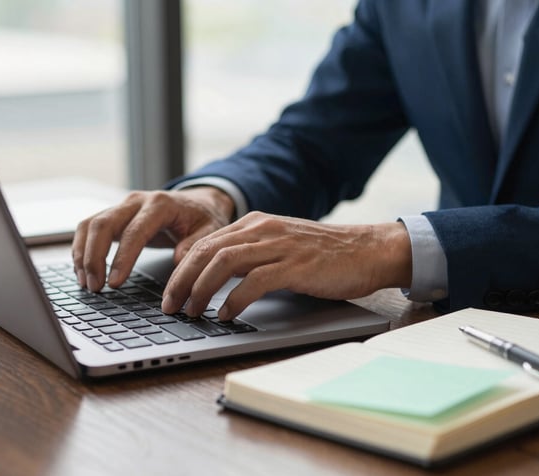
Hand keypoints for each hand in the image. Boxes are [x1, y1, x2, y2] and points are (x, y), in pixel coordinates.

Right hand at [72, 187, 234, 291]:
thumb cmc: (203, 218)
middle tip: (95, 287)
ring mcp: (122, 206)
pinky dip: (81, 249)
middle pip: (103, 224)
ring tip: (87, 283)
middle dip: (94, 258)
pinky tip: (84, 271)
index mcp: (160, 204)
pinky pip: (89, 228)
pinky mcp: (114, 215)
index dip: (122, 258)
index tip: (115, 283)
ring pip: (90, 224)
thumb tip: (178, 262)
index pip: (134, 232)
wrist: (198, 202)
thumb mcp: (209, 231)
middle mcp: (136, 201)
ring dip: (83, 254)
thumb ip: (194, 246)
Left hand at [161, 211, 412, 320]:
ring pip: (224, 263)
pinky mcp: (296, 266)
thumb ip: (251, 255)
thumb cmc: (325, 254)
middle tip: (170, 306)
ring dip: (201, 290)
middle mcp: (263, 229)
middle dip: (182, 281)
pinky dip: (234, 300)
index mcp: (256, 223)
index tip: (170, 293)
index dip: (181, 269)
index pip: (205, 243)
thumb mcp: (281, 246)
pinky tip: (226, 314)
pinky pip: (254, 281)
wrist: (368, 250)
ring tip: (192, 312)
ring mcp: (279, 246)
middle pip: (207, 251)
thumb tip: (217, 280)